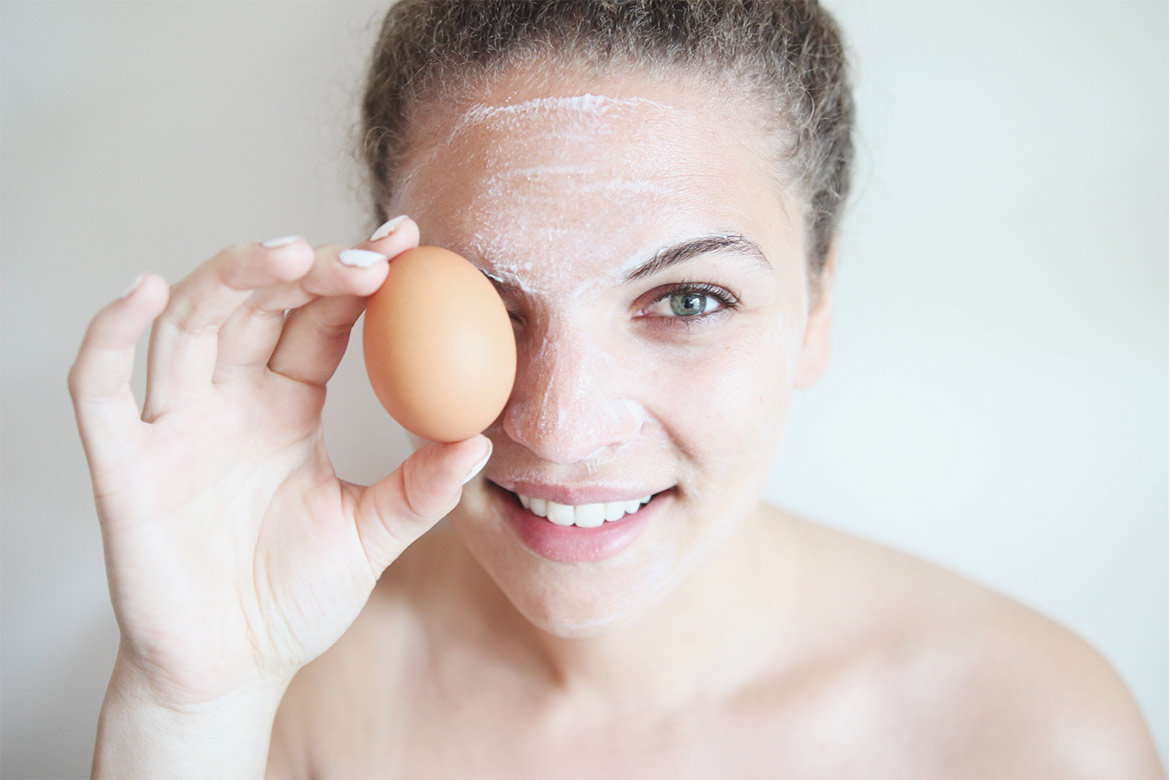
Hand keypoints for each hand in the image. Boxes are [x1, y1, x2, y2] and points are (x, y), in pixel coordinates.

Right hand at [68, 220, 491, 709]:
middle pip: (257, 306)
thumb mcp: (371, 536)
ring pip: (189, 326)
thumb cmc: (292, 600)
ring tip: (289, 256)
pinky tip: (147, 292)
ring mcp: (174, 427)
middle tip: (367, 256)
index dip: (356, 277)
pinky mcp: (124, 466)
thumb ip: (420, 488)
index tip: (406, 243)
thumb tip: (482, 439)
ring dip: (231, 280)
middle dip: (308, 268)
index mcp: (286, 406)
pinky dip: (111, 336)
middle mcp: (229, 401)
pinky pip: (100, 391)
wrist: (234, 671)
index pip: (318, 320)